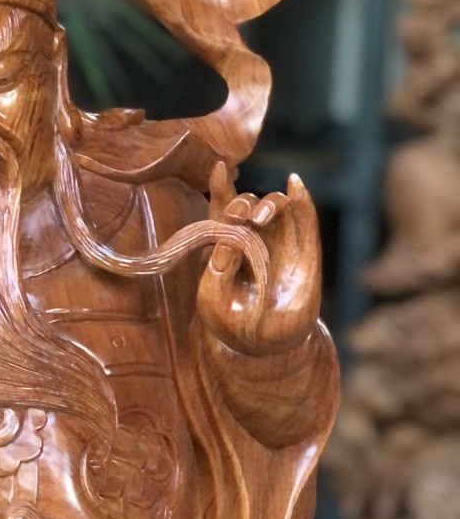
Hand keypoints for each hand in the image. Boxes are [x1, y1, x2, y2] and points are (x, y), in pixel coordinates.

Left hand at [197, 162, 320, 354]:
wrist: (261, 350)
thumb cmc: (230, 323)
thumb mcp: (212, 291)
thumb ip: (219, 255)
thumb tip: (231, 217)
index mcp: (225, 246)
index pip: (223, 208)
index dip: (222, 186)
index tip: (220, 168)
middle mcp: (253, 240)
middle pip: (250, 203)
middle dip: (244, 204)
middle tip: (239, 219)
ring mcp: (280, 246)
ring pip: (277, 206)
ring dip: (268, 203)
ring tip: (258, 218)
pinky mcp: (305, 255)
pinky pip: (307, 221)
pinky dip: (303, 201)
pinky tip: (296, 184)